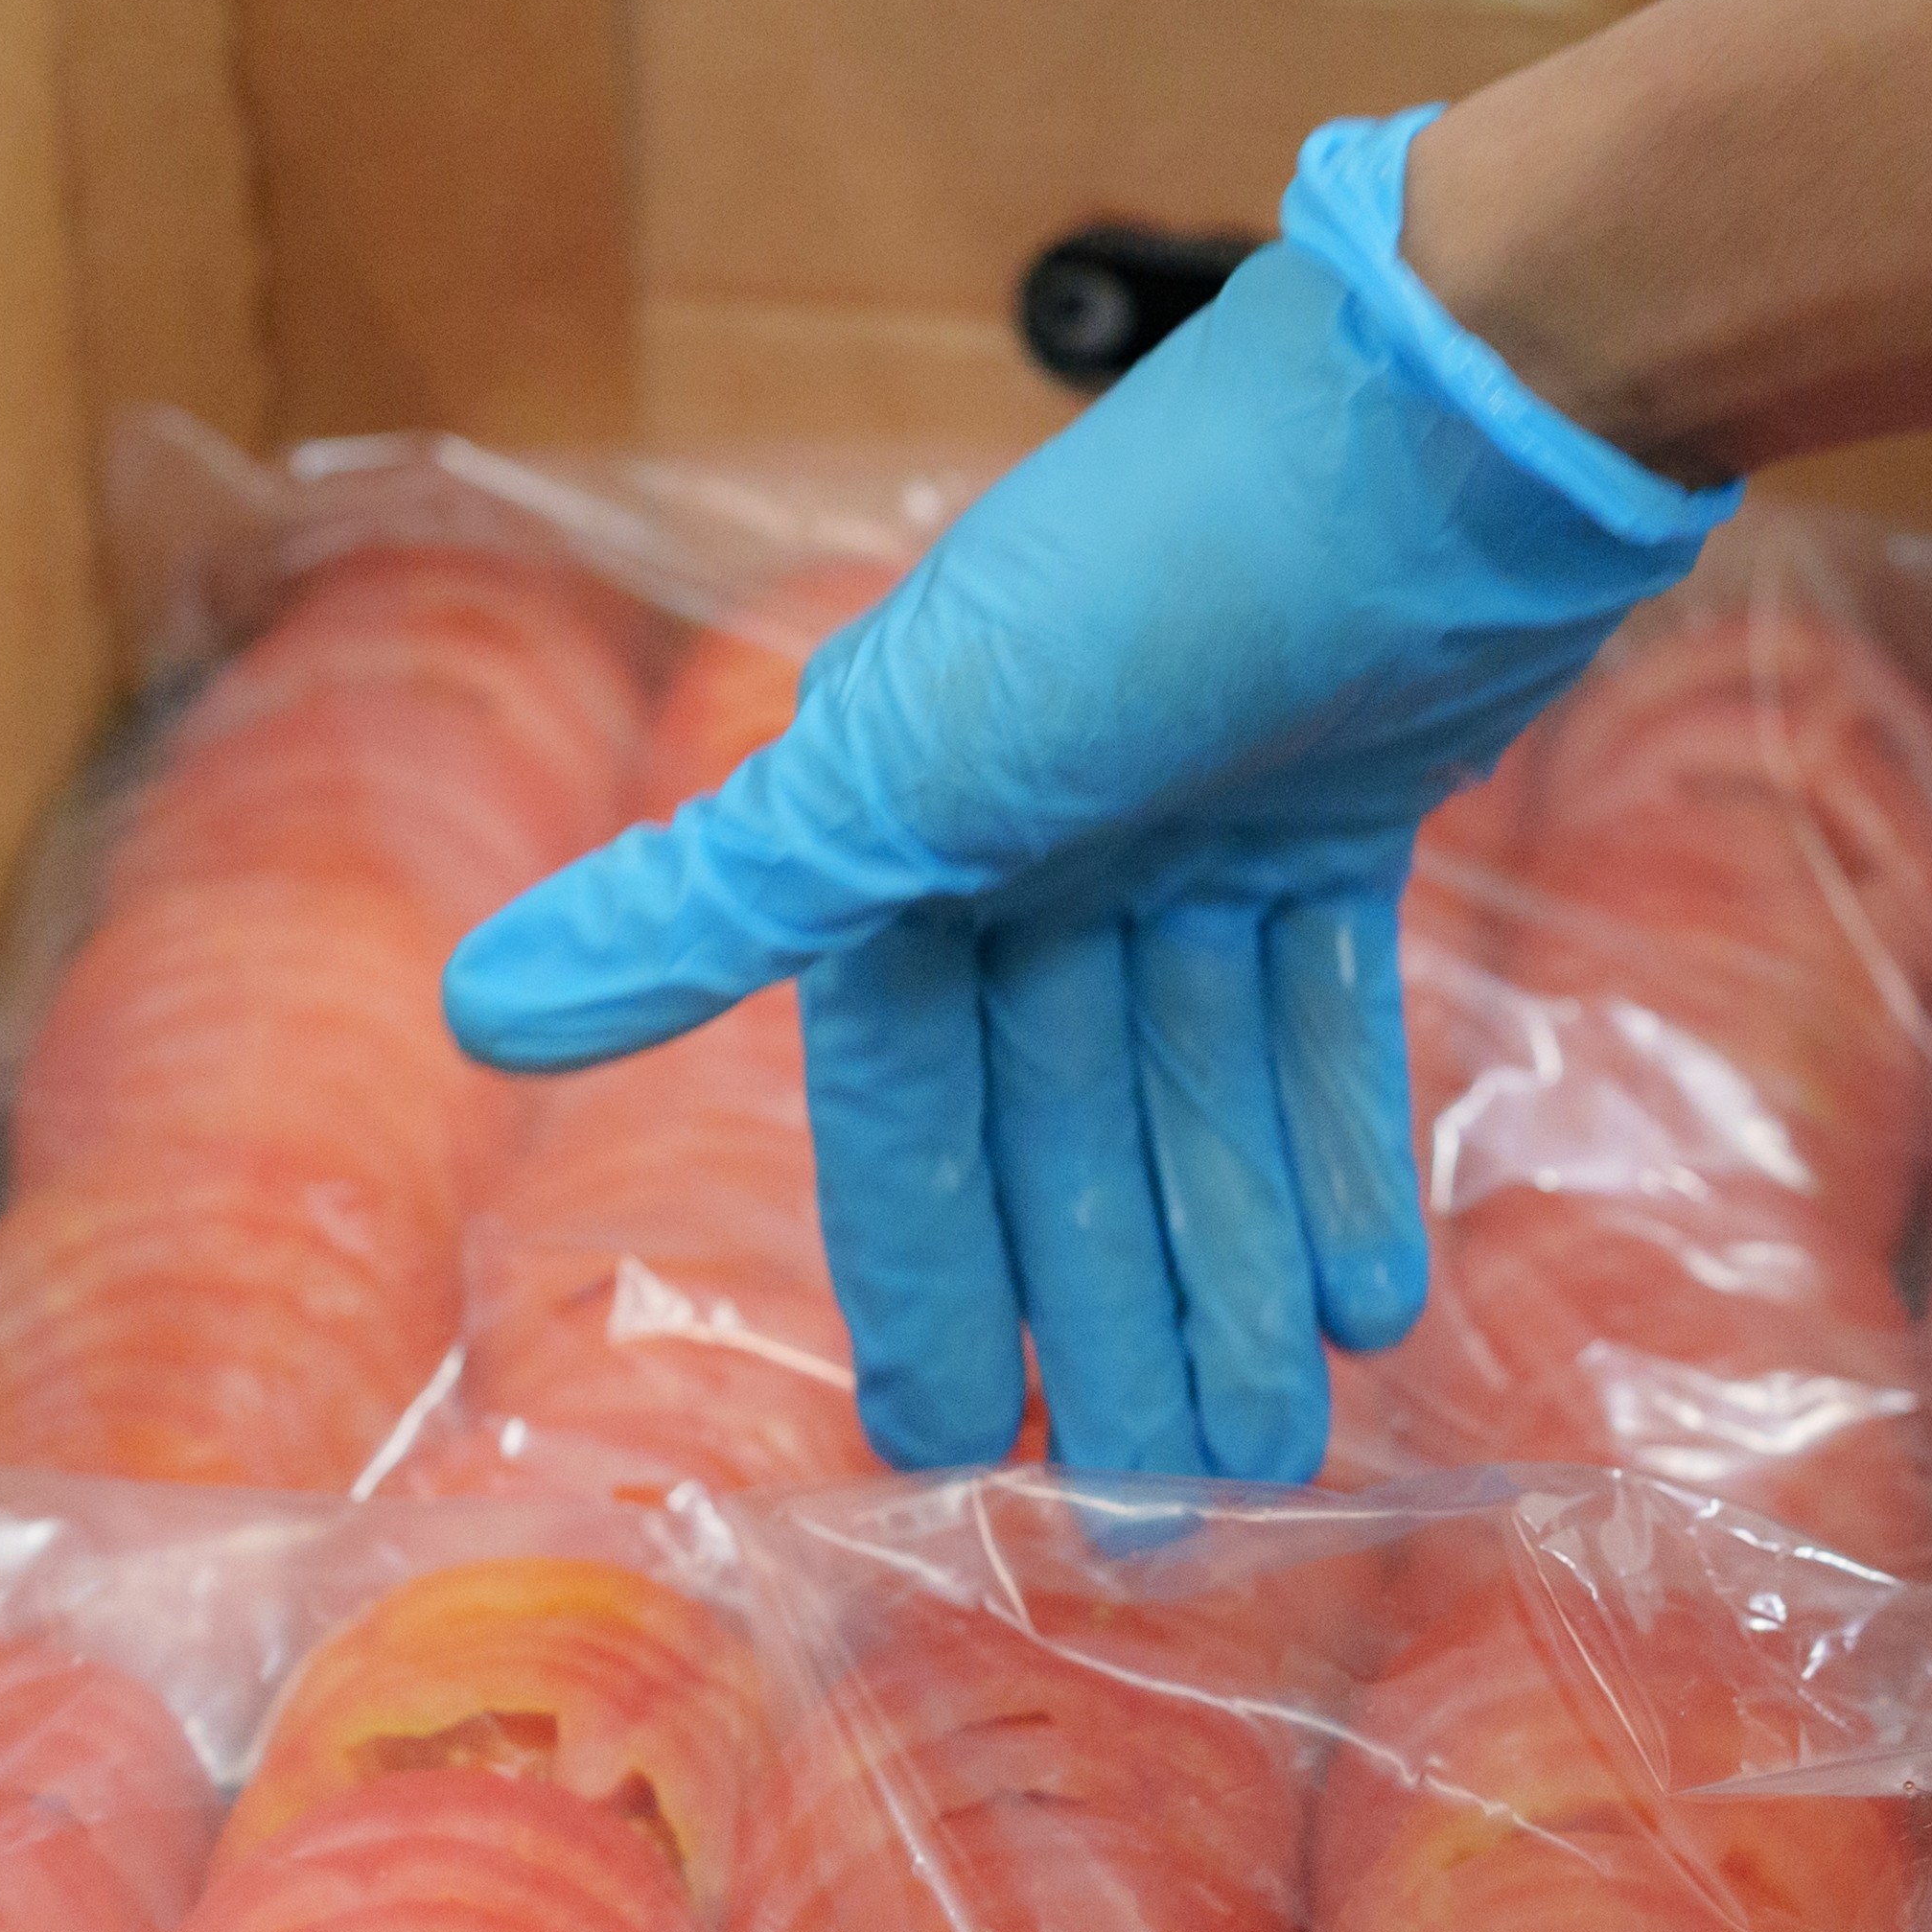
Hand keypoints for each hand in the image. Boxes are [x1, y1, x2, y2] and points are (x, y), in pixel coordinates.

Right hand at [440, 111, 1730, 1482]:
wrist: (1454, 412)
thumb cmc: (1161, 568)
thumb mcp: (908, 761)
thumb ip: (716, 905)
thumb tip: (477, 1010)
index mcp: (908, 836)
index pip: (905, 1110)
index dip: (928, 1277)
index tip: (944, 1449)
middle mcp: (1037, 839)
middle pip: (1065, 1136)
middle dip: (1109, 1320)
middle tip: (1150, 1519)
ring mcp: (1191, 825)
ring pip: (1195, 1102)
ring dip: (1230, 1274)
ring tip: (1274, 1454)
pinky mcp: (1335, 811)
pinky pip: (1313, 1022)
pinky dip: (1329, 1150)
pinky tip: (1365, 1297)